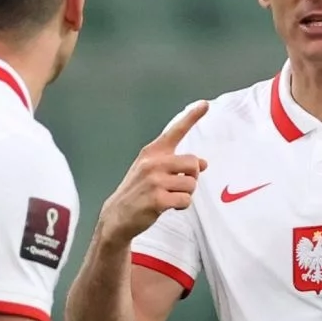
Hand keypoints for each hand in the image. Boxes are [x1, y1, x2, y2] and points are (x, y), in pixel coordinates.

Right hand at [95, 102, 208, 248]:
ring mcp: (154, 181)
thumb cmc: (137, 192)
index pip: (175, 131)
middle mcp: (153, 163)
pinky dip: (181, 206)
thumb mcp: (152, 172)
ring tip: (171, 197)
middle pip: (192, 163)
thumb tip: (203, 163)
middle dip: (192, 177)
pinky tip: (169, 207)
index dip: (192, 117)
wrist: (117, 216)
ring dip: (186, 194)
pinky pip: (185, 200)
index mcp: (152, 152)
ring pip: (191, 184)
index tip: (205, 104)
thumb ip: (176, 165)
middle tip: (180, 186)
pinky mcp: (157, 199)